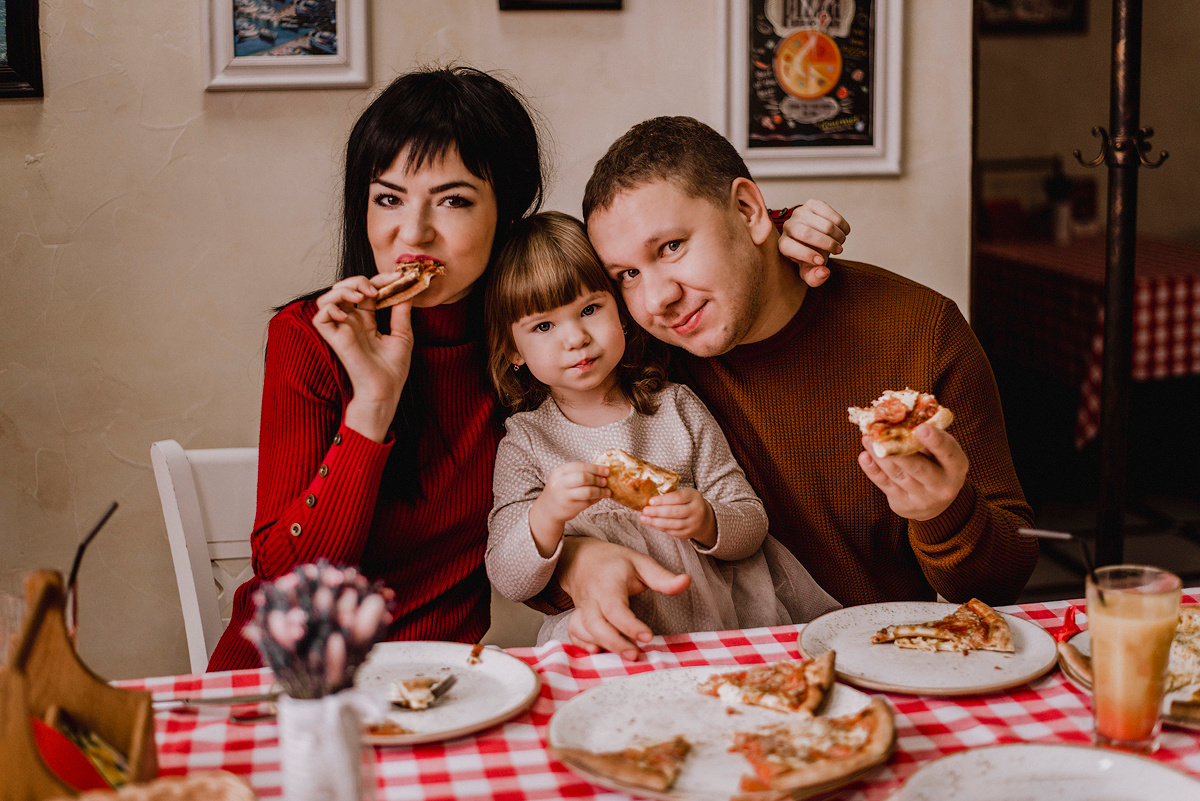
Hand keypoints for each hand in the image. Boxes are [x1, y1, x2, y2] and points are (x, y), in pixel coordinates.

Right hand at [312, 274, 414, 441]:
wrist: (386, 391)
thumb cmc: (393, 370)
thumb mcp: (403, 335)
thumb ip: (401, 312)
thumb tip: (407, 290)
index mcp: (367, 321)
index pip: (367, 291)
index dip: (380, 280)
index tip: (398, 276)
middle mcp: (352, 322)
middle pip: (344, 288)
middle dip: (359, 280)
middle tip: (376, 289)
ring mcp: (341, 329)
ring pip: (327, 297)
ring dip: (343, 290)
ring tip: (362, 297)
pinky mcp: (334, 339)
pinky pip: (320, 316)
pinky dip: (331, 308)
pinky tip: (349, 315)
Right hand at [527, 462, 610, 555]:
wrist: (548, 509)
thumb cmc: (560, 490)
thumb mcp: (564, 478)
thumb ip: (579, 473)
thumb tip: (603, 471)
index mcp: (559, 472)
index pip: (581, 466)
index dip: (596, 468)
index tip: (607, 470)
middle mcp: (559, 483)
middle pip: (584, 477)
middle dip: (597, 479)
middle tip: (605, 481)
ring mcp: (564, 496)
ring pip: (587, 491)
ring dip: (600, 491)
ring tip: (607, 492)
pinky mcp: (569, 508)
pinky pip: (587, 502)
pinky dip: (596, 500)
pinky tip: (599, 498)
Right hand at [558, 537, 690, 660]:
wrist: (583, 559)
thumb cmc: (615, 563)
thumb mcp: (641, 563)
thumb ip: (662, 577)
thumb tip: (686, 582)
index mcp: (608, 583)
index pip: (615, 607)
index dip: (629, 625)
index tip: (648, 636)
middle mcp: (591, 597)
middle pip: (595, 623)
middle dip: (613, 642)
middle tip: (635, 655)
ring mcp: (581, 608)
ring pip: (582, 629)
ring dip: (601, 645)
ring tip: (625, 655)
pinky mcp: (576, 617)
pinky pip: (574, 633)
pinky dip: (582, 644)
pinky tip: (599, 652)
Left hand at [641, 488, 715, 547]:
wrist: (704, 518)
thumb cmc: (689, 503)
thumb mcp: (686, 494)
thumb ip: (671, 495)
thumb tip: (649, 497)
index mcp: (694, 497)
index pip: (678, 497)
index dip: (664, 499)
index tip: (651, 501)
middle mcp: (696, 511)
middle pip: (675, 512)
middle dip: (657, 511)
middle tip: (645, 510)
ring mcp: (692, 524)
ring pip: (672, 524)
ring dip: (655, 521)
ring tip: (644, 518)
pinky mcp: (687, 533)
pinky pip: (671, 531)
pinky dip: (659, 527)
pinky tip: (651, 523)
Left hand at [779, 199, 850, 286]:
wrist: (816, 240)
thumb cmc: (811, 258)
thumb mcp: (811, 273)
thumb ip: (815, 278)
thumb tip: (823, 272)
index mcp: (783, 244)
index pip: (789, 247)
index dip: (807, 255)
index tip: (822, 261)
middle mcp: (788, 226)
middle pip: (806, 233)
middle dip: (826, 244)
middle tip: (839, 250)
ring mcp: (799, 213)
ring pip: (822, 223)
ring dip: (837, 235)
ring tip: (841, 242)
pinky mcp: (812, 204)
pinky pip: (830, 212)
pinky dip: (841, 224)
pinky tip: (844, 231)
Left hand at [858, 425, 968, 520]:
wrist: (936, 504)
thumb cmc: (937, 465)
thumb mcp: (941, 452)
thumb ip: (926, 437)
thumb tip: (899, 416)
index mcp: (956, 467)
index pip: (948, 453)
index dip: (935, 440)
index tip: (921, 428)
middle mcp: (942, 486)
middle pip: (918, 467)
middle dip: (899, 450)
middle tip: (882, 433)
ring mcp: (922, 498)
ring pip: (897, 474)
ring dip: (880, 455)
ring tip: (867, 438)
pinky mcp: (903, 504)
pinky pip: (885, 485)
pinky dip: (872, 470)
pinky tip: (864, 456)